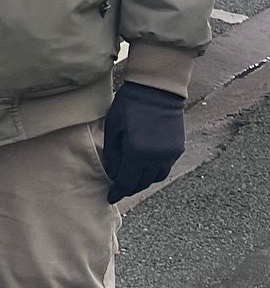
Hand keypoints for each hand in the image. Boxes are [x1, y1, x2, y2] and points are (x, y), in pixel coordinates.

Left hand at [101, 82, 184, 202]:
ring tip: (132, 179)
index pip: (126, 182)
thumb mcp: (113, 128)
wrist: (157, 90)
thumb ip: (113, 154)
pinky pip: (164, 168)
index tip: (110, 198)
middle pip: (142, 183)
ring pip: (155, 178)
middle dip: (129, 188)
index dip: (117, 192)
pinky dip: (154, 172)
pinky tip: (145, 167)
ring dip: (143, 181)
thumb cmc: (129, 105)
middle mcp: (155, 158)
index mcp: (137, 153)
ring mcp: (169, 154)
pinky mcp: (177, 149)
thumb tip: (114, 173)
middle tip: (119, 189)